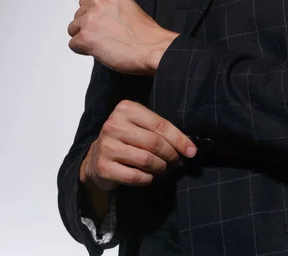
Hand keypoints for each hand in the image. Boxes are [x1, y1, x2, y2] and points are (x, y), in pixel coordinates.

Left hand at [67, 0, 178, 74]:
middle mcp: (97, 1)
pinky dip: (84, 50)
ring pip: (73, 29)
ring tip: (104, 43)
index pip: (85, 1)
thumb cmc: (145, 32)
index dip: (94, 15)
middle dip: (88, 26)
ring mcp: (90, 19)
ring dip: (85, 38)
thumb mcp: (127, 5)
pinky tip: (100, 51)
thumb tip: (94, 14)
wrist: (153, 48)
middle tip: (107, 35)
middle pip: (78, 15)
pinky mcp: (85, 38)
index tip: (105, 23)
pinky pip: (73, 45)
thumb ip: (109, 5)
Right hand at [79, 100, 196, 190]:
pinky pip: (135, 176)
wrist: (96, 157)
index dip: (179, 139)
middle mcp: (114, 124)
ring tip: (166, 169)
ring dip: (162, 167)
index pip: (160, 124)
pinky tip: (151, 177)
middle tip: (179, 162)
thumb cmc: (125, 139)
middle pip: (154, 142)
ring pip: (146, 160)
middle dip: (172, 154)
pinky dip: (148, 178)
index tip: (192, 151)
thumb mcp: (139, 125)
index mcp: (125, 108)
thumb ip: (159, 129)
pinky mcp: (103, 166)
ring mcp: (107, 145)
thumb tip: (189, 146)